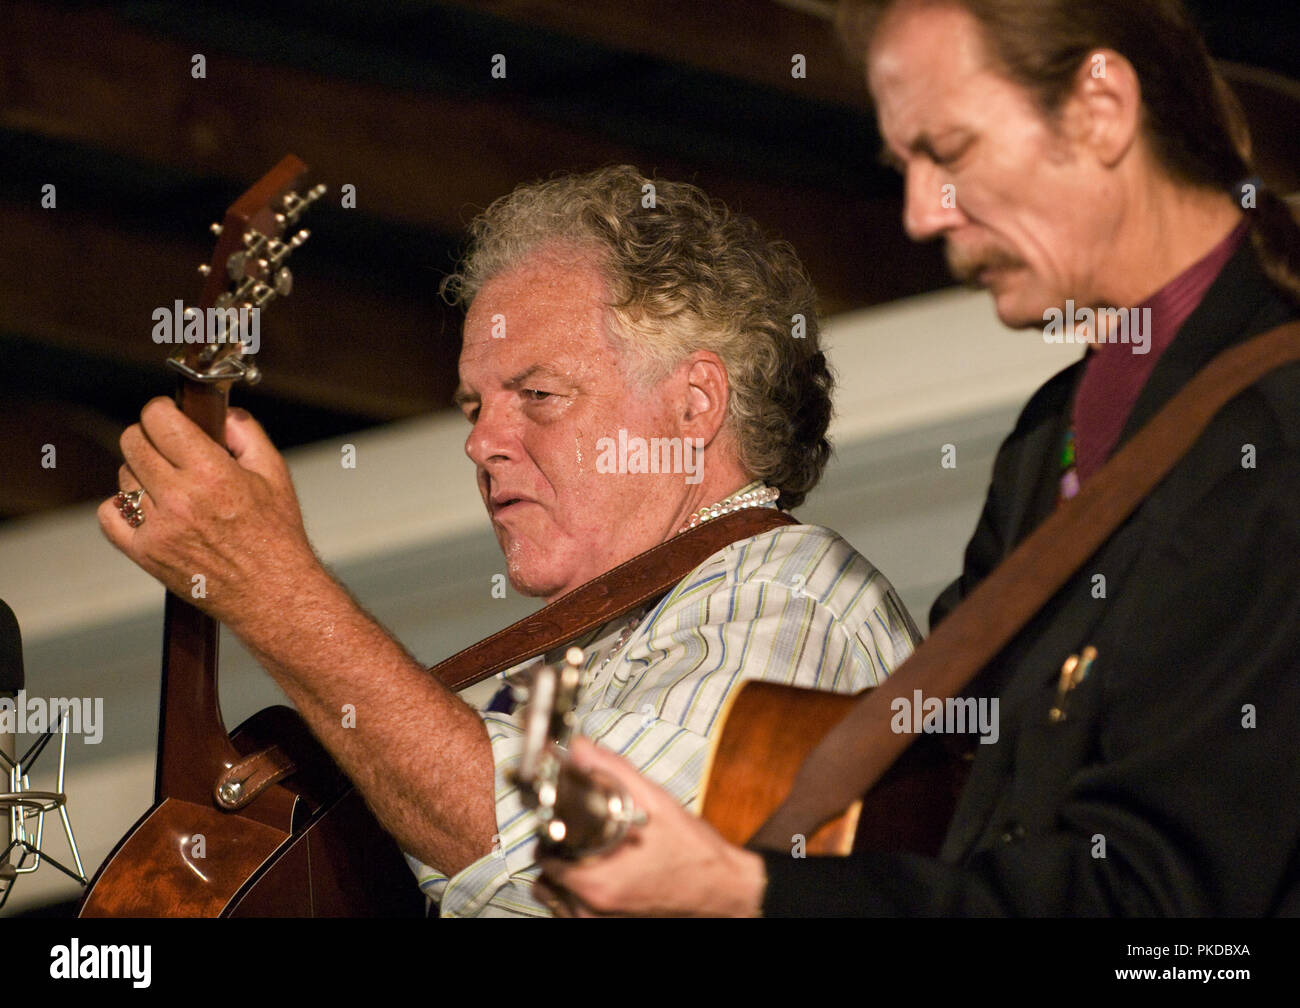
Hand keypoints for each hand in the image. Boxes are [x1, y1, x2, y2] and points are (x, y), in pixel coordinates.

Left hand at [98, 397, 321, 629]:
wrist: (273, 592)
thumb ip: (247, 433)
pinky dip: (120, 506)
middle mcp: (180, 498)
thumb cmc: (277, 535)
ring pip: (124, 476)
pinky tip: (145, 506)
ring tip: (169, 485)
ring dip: (141, 473)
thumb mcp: (275, 474)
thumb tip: (221, 414)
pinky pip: (109, 516)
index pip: (158, 419)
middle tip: (166, 446)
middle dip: (148, 436)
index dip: (162, 410)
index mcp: (212, 473)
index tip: (168, 414)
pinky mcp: (146, 553)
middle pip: (132, 442)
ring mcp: (159, 527)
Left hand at [537, 737, 766, 916]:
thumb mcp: (654, 801)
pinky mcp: (611, 925)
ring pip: (559, 894)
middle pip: (549, 875)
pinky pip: (575, 909)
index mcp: (597, 882)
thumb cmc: (695, 852)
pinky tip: (601, 868)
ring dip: (565, 870)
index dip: (548, 831)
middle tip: (578, 827)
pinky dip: (579, 889)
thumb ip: (611, 770)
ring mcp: (601, 921)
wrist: (725, 888)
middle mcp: (593, 909)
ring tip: (590, 848)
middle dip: (558, 847)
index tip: (559, 815)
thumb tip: (577, 746)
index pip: (545, 856)